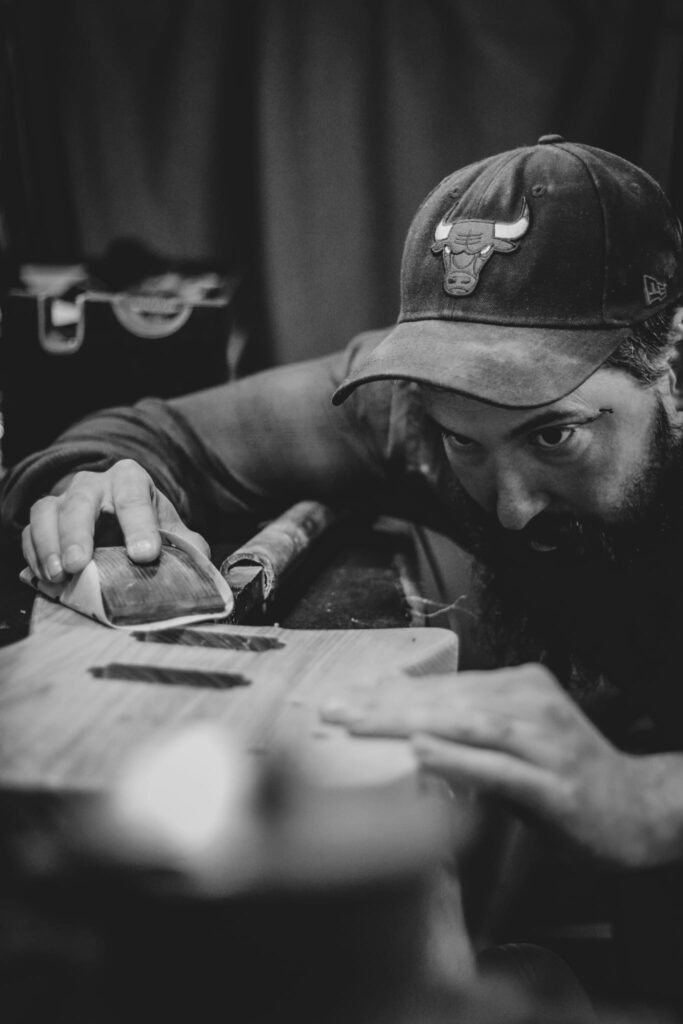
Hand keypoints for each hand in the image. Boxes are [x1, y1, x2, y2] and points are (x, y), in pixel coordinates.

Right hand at [23, 458, 209, 582]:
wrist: (119, 518)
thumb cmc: (148, 526)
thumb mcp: (171, 530)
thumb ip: (188, 546)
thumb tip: (201, 565)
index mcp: (131, 479)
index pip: (134, 497)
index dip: (140, 526)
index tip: (145, 555)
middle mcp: (94, 483)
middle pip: (82, 501)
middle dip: (79, 534)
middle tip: (81, 565)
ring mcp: (64, 499)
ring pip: (47, 511)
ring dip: (50, 544)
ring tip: (60, 575)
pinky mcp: (45, 519)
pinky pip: (31, 531)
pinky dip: (34, 554)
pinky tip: (46, 577)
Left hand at [322, 663, 665, 866]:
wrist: (641, 810)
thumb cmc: (568, 779)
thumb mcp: (517, 743)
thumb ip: (470, 733)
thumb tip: (406, 731)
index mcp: (519, 687)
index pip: (443, 685)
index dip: (389, 691)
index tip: (340, 697)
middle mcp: (531, 703)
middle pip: (446, 698)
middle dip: (383, 703)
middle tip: (330, 708)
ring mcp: (545, 742)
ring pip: (465, 724)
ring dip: (406, 722)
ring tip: (357, 724)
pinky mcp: (556, 785)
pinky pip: (499, 769)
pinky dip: (458, 760)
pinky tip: (420, 752)